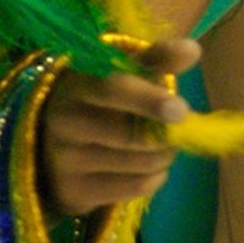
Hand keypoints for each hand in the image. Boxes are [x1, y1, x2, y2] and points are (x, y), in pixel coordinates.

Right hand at [38, 38, 200, 217]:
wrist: (51, 143)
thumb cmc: (101, 100)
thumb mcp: (123, 72)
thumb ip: (158, 59)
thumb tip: (192, 50)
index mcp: (76, 85)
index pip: (114, 90)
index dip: (150, 100)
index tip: (182, 110)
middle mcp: (65, 123)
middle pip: (133, 135)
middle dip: (167, 134)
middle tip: (175, 128)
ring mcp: (66, 161)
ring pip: (142, 163)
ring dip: (165, 155)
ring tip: (159, 146)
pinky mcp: (75, 192)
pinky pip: (138, 186)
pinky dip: (156, 176)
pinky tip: (147, 166)